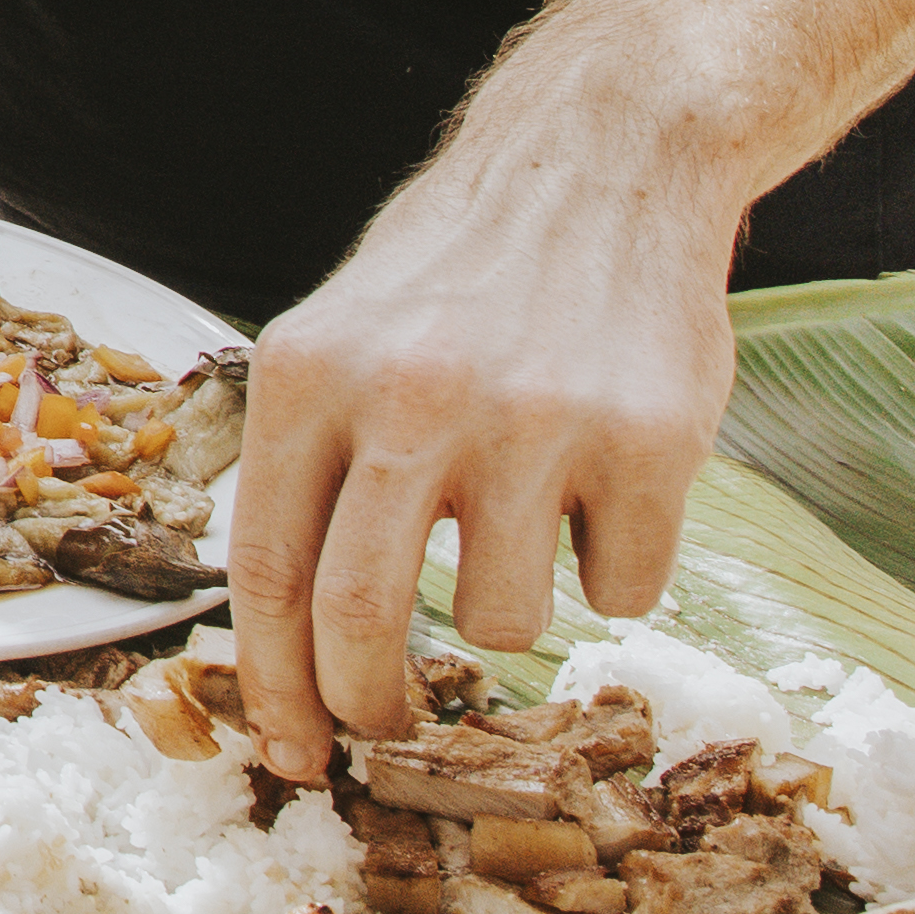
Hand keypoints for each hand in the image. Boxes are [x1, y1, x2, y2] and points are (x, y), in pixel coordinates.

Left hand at [219, 135, 734, 771]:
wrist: (606, 162)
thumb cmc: (460, 276)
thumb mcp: (338, 340)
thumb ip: (304, 467)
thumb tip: (274, 643)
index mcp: (308, 375)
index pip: (265, 571)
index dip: (273, 684)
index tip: (292, 752)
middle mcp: (409, 397)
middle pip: (361, 619)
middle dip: (369, 704)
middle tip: (389, 726)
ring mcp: (532, 420)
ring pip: (501, 621)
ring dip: (510, 612)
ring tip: (525, 525)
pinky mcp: (649, 442)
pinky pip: (622, 589)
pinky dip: (613, 567)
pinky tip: (609, 486)